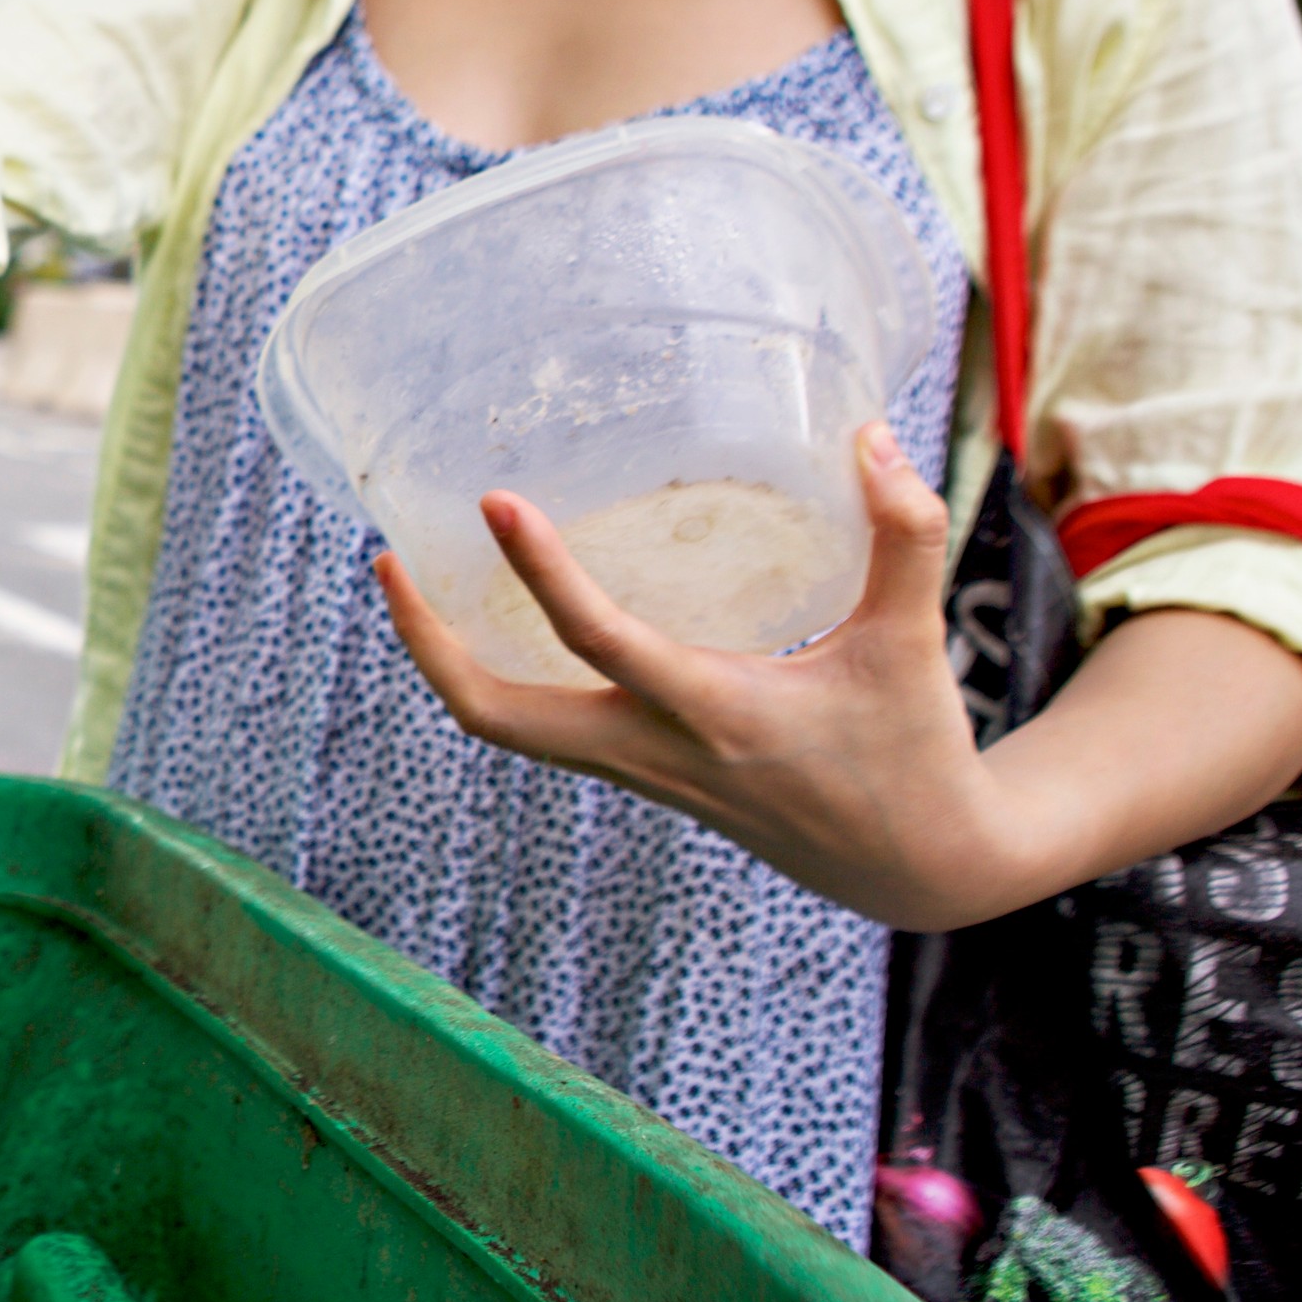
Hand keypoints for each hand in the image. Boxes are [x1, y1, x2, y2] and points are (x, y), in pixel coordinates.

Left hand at [377, 424, 1301, 929]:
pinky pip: (539, 732)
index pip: (599, 641)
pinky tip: (493, 617)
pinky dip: (498, 680)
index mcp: (717, 715)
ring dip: (448, 663)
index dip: (541, 570)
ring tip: (412, 580)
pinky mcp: (643, 775)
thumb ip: (903, 536)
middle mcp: (658, 751)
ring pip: (507, 731)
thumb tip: (872, 433)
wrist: (914, 868)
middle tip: (386, 562)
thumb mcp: (910, 643)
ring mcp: (640, 771)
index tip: (495, 501)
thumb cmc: (914, 750)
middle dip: (428, 646)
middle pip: (497, 718)